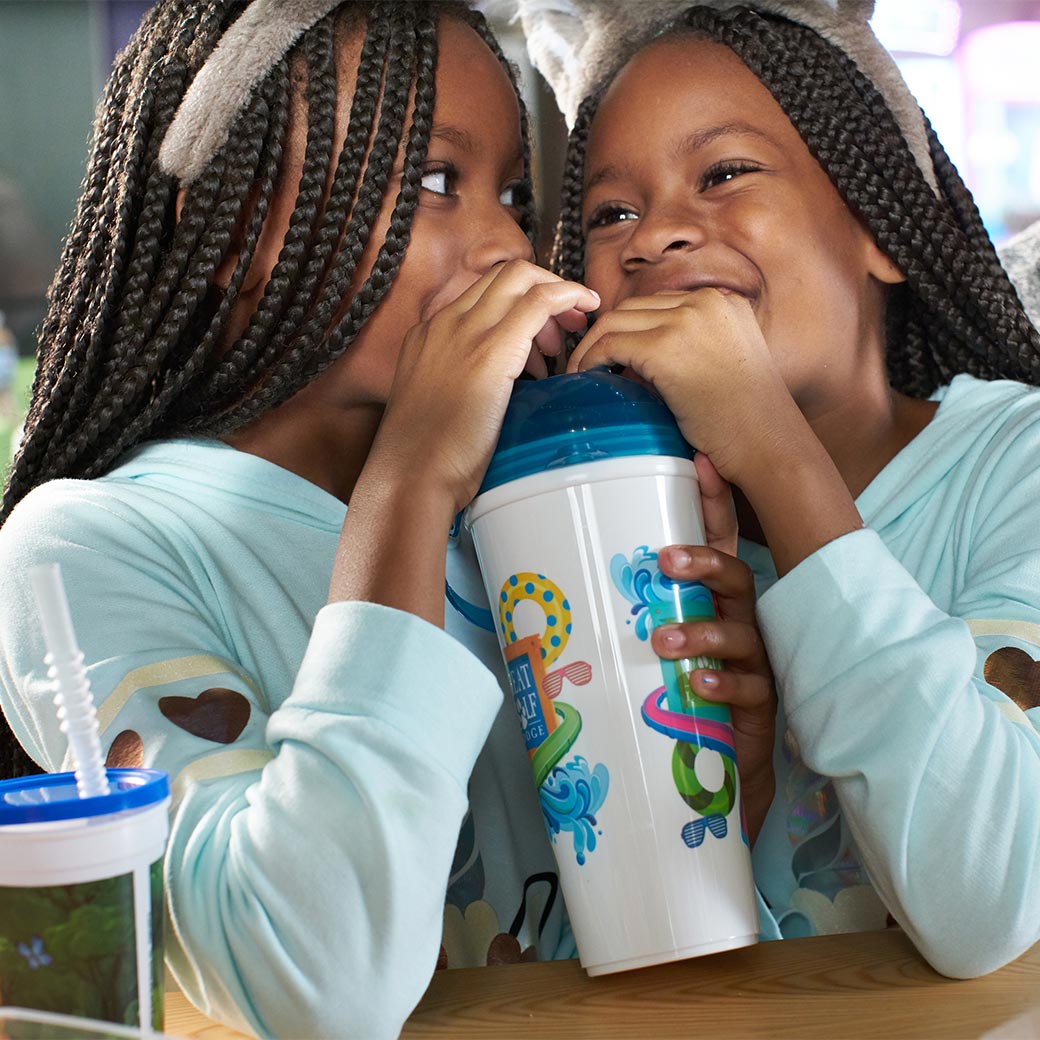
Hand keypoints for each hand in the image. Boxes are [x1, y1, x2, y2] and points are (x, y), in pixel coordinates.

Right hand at [373, 259, 599, 511]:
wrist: (410, 477)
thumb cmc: (426, 460)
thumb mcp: (437, 407)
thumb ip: (462, 385)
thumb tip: (494, 393)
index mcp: (428, 335)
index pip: (483, 294)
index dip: (521, 301)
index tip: (543, 332)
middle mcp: (444, 323)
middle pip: (504, 277)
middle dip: (546, 289)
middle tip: (570, 324)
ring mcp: (465, 332)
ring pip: (521, 279)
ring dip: (557, 297)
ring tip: (568, 341)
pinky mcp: (490, 351)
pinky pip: (538, 302)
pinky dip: (568, 296)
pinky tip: (587, 308)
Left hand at [566, 289, 803, 484]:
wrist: (770, 445)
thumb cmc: (747, 422)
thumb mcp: (724, 368)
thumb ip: (690, 352)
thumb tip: (638, 363)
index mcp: (725, 303)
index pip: (662, 305)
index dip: (633, 329)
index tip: (616, 355)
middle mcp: (707, 301)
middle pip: (635, 307)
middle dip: (607, 333)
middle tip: (590, 364)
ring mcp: (686, 320)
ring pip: (615, 320)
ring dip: (593, 346)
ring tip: (584, 373)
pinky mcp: (665, 346)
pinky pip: (610, 344)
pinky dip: (591, 360)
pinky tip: (587, 379)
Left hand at [650, 454, 776, 844]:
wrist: (720, 770)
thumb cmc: (681, 701)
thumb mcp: (651, 655)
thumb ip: (624, 624)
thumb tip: (550, 605)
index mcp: (715, 601)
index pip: (719, 543)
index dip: (713, 504)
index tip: (698, 462)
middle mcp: (741, 622)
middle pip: (734, 575)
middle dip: (702, 562)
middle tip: (664, 560)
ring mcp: (755, 663)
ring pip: (740, 631)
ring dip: (700, 630)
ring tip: (662, 640)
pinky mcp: (761, 706)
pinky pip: (749, 689)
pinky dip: (721, 684)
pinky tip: (696, 686)